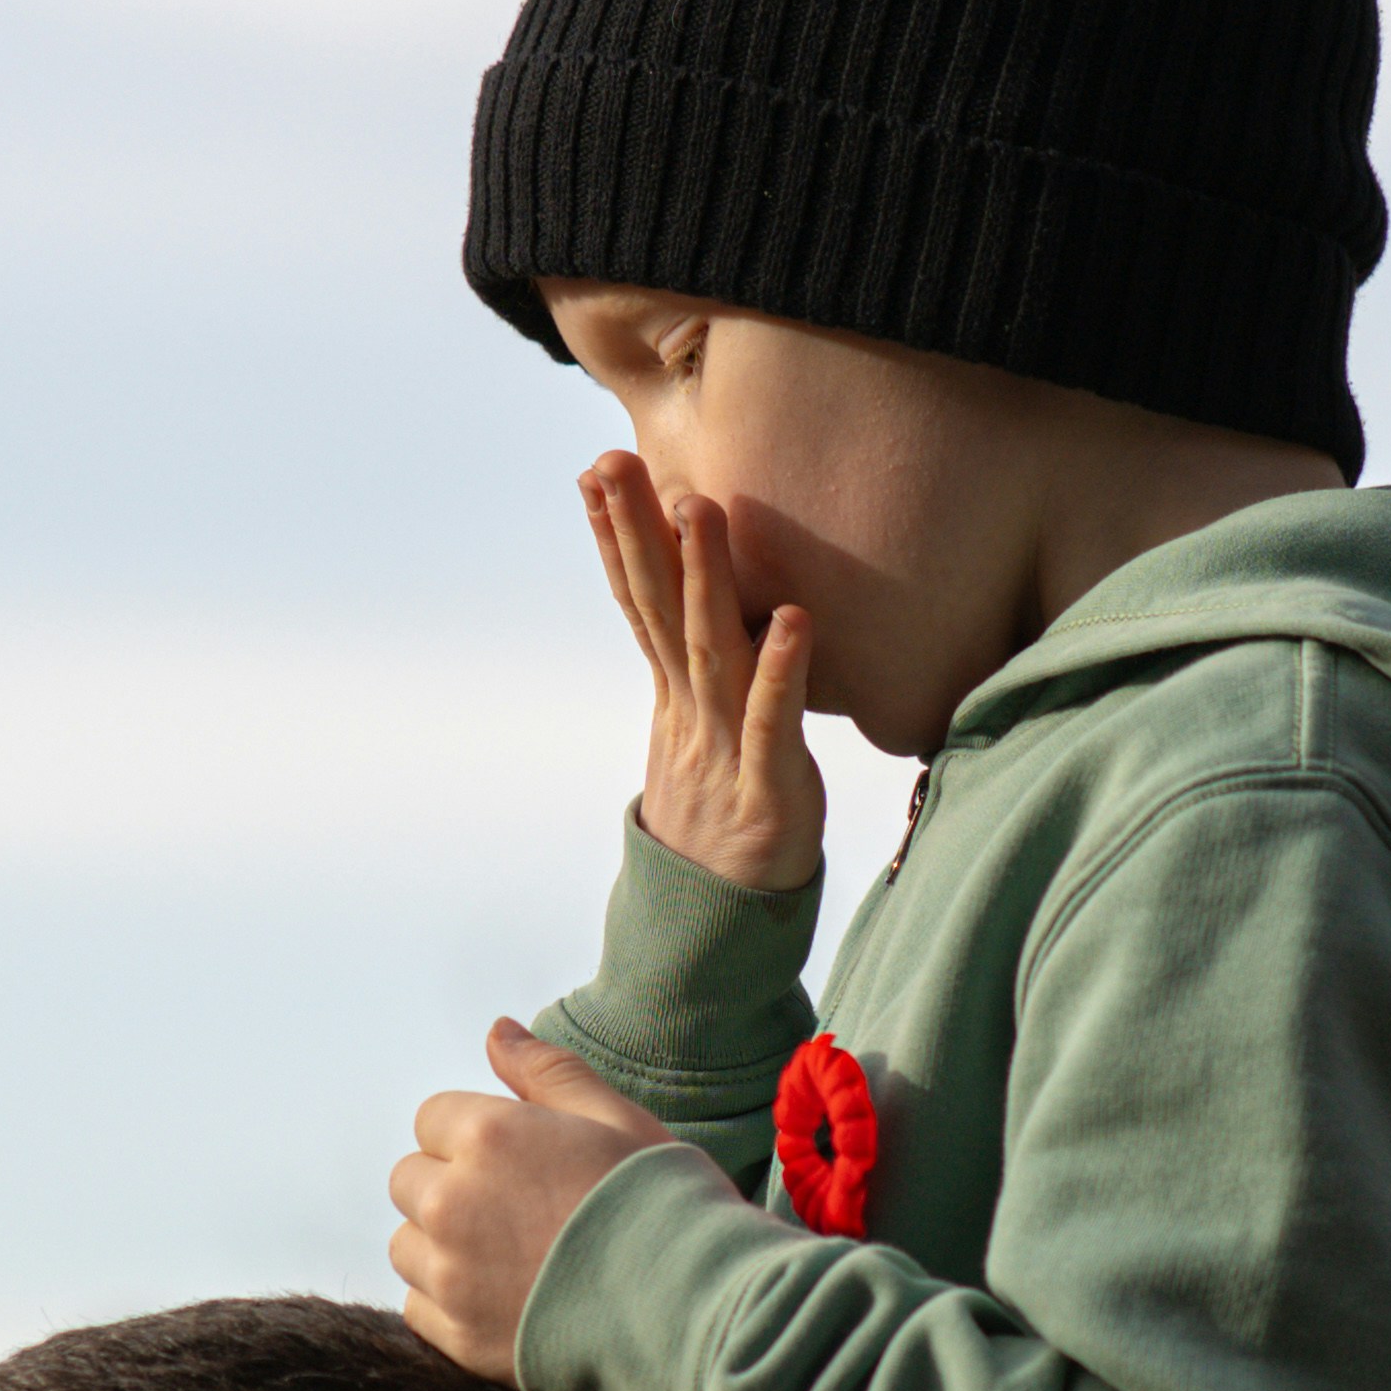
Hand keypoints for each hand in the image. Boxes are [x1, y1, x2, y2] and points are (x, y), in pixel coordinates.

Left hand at [391, 1016, 685, 1377]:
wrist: (694, 1308)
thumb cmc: (665, 1203)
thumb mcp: (617, 1118)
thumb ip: (548, 1072)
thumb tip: (496, 1031)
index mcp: (487, 1136)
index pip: (433, 1118)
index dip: (477, 1135)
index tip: (522, 1161)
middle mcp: (452, 1202)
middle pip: (409, 1180)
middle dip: (451, 1186)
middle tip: (518, 1210)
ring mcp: (450, 1275)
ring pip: (406, 1246)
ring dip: (441, 1245)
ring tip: (510, 1258)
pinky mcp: (458, 1337)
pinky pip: (419, 1309)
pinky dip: (449, 1304)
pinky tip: (505, 1300)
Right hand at [583, 455, 826, 896]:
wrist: (718, 929)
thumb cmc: (727, 818)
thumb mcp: (705, 734)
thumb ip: (702, 669)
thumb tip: (711, 602)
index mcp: (676, 698)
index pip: (639, 604)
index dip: (616, 539)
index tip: (597, 471)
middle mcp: (692, 713)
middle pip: (657, 611)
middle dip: (634, 535)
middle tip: (613, 461)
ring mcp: (725, 750)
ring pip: (710, 651)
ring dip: (703, 578)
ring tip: (699, 507)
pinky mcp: (771, 791)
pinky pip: (774, 725)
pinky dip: (781, 673)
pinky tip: (793, 620)